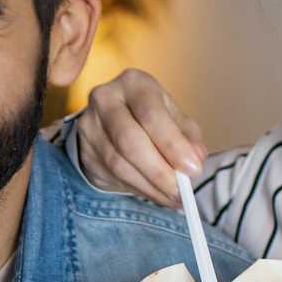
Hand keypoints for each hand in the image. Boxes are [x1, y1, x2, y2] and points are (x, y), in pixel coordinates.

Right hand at [76, 68, 206, 206]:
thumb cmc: (150, 116)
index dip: (173, 145)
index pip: (152, 115)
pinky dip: (139, 190)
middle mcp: (106, 98)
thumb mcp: (173, 117)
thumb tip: (196, 156)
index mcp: (134, 83)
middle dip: (160, 172)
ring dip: (150, 187)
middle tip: (181, 192)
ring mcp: (90, 124)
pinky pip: (112, 176)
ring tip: (174, 198)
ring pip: (119, 164)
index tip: (193, 169)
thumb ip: (187, 135)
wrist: (112, 121)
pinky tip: (156, 194)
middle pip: (130, 141)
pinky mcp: (85, 149)